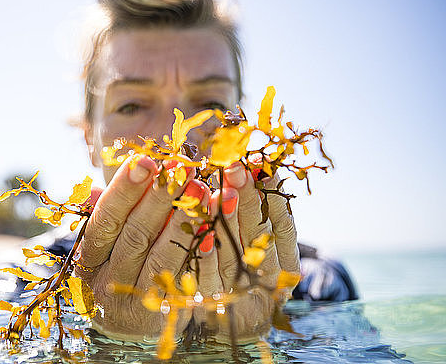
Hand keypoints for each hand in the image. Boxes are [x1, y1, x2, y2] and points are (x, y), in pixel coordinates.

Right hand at [76, 155, 209, 340]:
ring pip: (162, 257)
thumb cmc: (120, 266)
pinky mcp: (167, 312)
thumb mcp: (106, 244)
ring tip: (202, 190)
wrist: (128, 326)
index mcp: (90, 258)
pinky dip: (200, 253)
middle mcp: (108, 281)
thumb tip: (93, 188)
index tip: (145, 160)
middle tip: (181, 169)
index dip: (124, 190)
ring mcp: (138, 299)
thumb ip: (106, 214)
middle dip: (159, 199)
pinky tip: (213, 229)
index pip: (104, 220)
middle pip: (135, 236)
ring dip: (183, 221)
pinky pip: (187, 279)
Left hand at [195, 161, 299, 341]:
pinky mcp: (212, 306)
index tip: (260, 162)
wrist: (232, 323)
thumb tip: (255, 166)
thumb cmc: (246, 272)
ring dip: (226, 221)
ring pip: (234, 254)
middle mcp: (267, 279)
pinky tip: (201, 233)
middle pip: (258, 234)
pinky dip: (205, 257)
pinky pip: (208, 280)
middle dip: (246, 197)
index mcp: (285, 262)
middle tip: (235, 166)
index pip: (282, 224)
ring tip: (218, 191)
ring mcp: (241, 294)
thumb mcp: (260, 244)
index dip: (271, 193)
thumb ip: (261, 212)